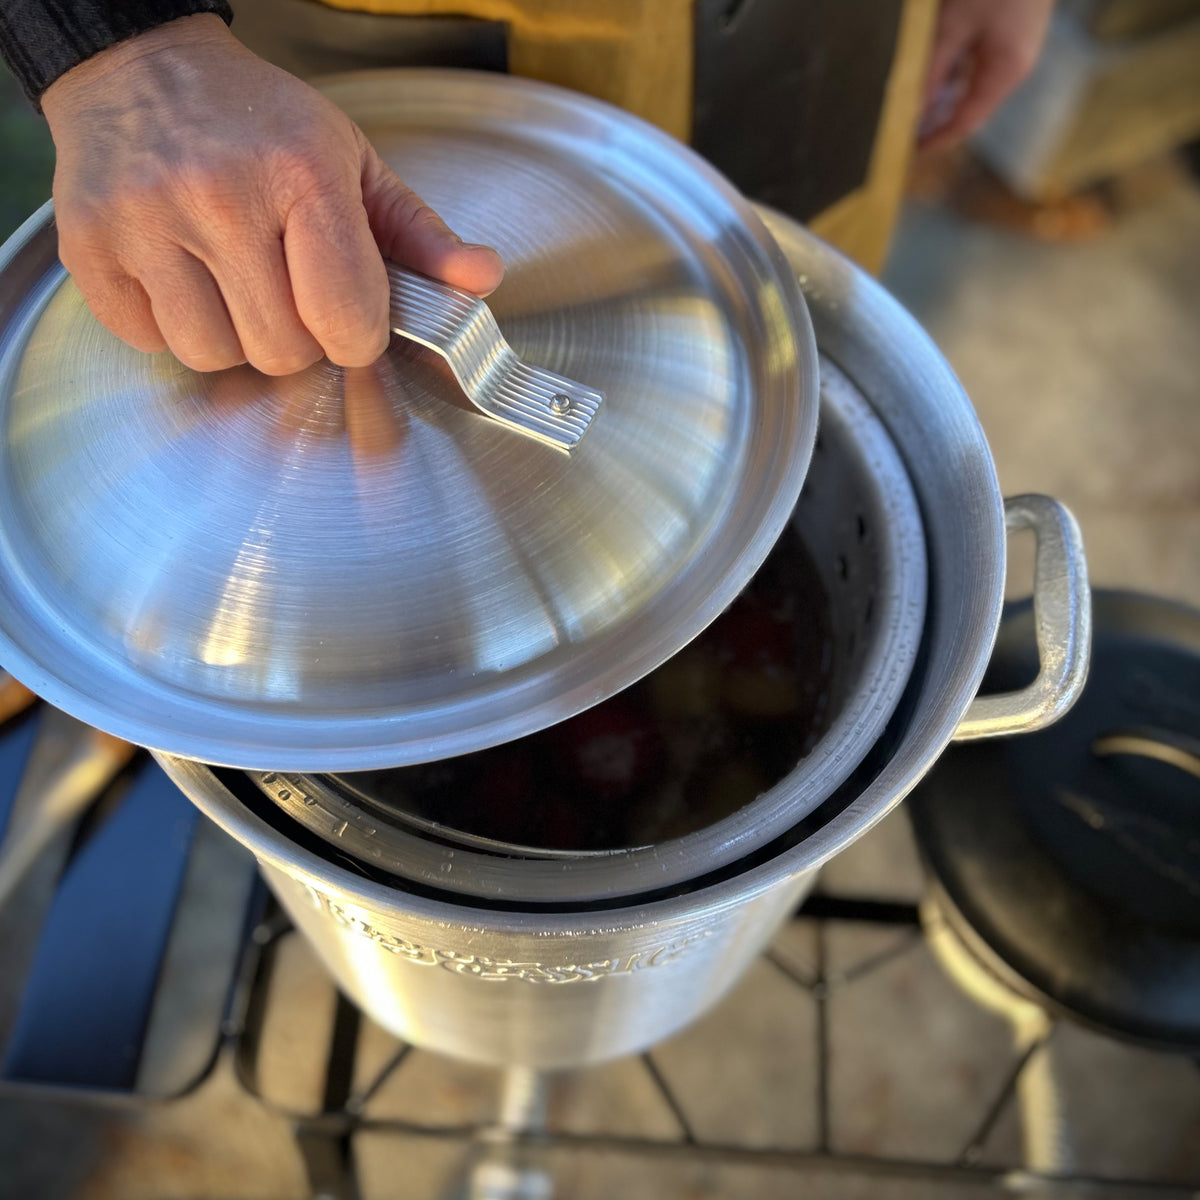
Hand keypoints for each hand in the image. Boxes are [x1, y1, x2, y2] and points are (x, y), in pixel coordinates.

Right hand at [42, 14, 502, 374]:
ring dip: (232, 339)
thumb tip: (481, 278)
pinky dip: (172, 328)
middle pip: (281, 351)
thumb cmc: (261, 123)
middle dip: (295, 338)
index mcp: (302, 176)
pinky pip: (151, 342)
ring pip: (214, 356)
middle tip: (283, 289)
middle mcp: (220, 195)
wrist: (142, 69)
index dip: (355, 337)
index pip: (347, 322)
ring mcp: (146, 220)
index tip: (346, 317)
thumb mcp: (353, 163)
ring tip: (232, 283)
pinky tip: (182, 277)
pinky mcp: (91, 245)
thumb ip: (420, 234)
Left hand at [920, 0, 1053, 151]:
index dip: (936, 140)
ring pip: (970, 85)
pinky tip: (931, 71)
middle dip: (935, 119)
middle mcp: (1014, 67)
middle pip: (968, 107)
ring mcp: (1014, 51)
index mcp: (1006, 72)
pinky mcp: (1009, 35)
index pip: (965, 122)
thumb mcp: (954, 24)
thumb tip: (912, 109)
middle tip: (901, 129)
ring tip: (909, 103)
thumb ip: (932, 69)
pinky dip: (953, 71)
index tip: (907, 151)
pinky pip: (975, 63)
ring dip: (941, 94)